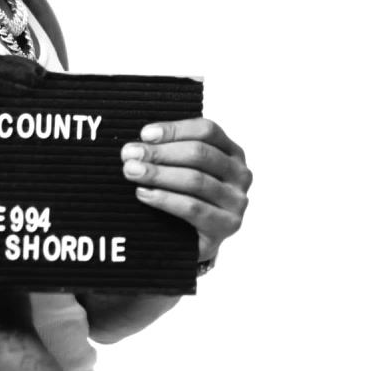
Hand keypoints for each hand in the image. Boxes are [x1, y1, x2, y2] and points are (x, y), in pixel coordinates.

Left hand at [119, 118, 252, 261]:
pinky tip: (144, 194)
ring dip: (159, 174)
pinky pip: (192, 208)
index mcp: (232, 152)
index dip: (175, 129)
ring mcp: (236, 201)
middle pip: (200, 154)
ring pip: (195, 180)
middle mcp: (240, 174)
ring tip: (133, 172)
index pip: (207, 130)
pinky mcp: (227, 225)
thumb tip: (140, 142)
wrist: (194, 240)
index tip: (145, 134)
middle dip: (161, 152)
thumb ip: (171, 151)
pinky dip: (164, 199)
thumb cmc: (186, 196)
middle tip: (130, 154)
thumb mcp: (184, 168)